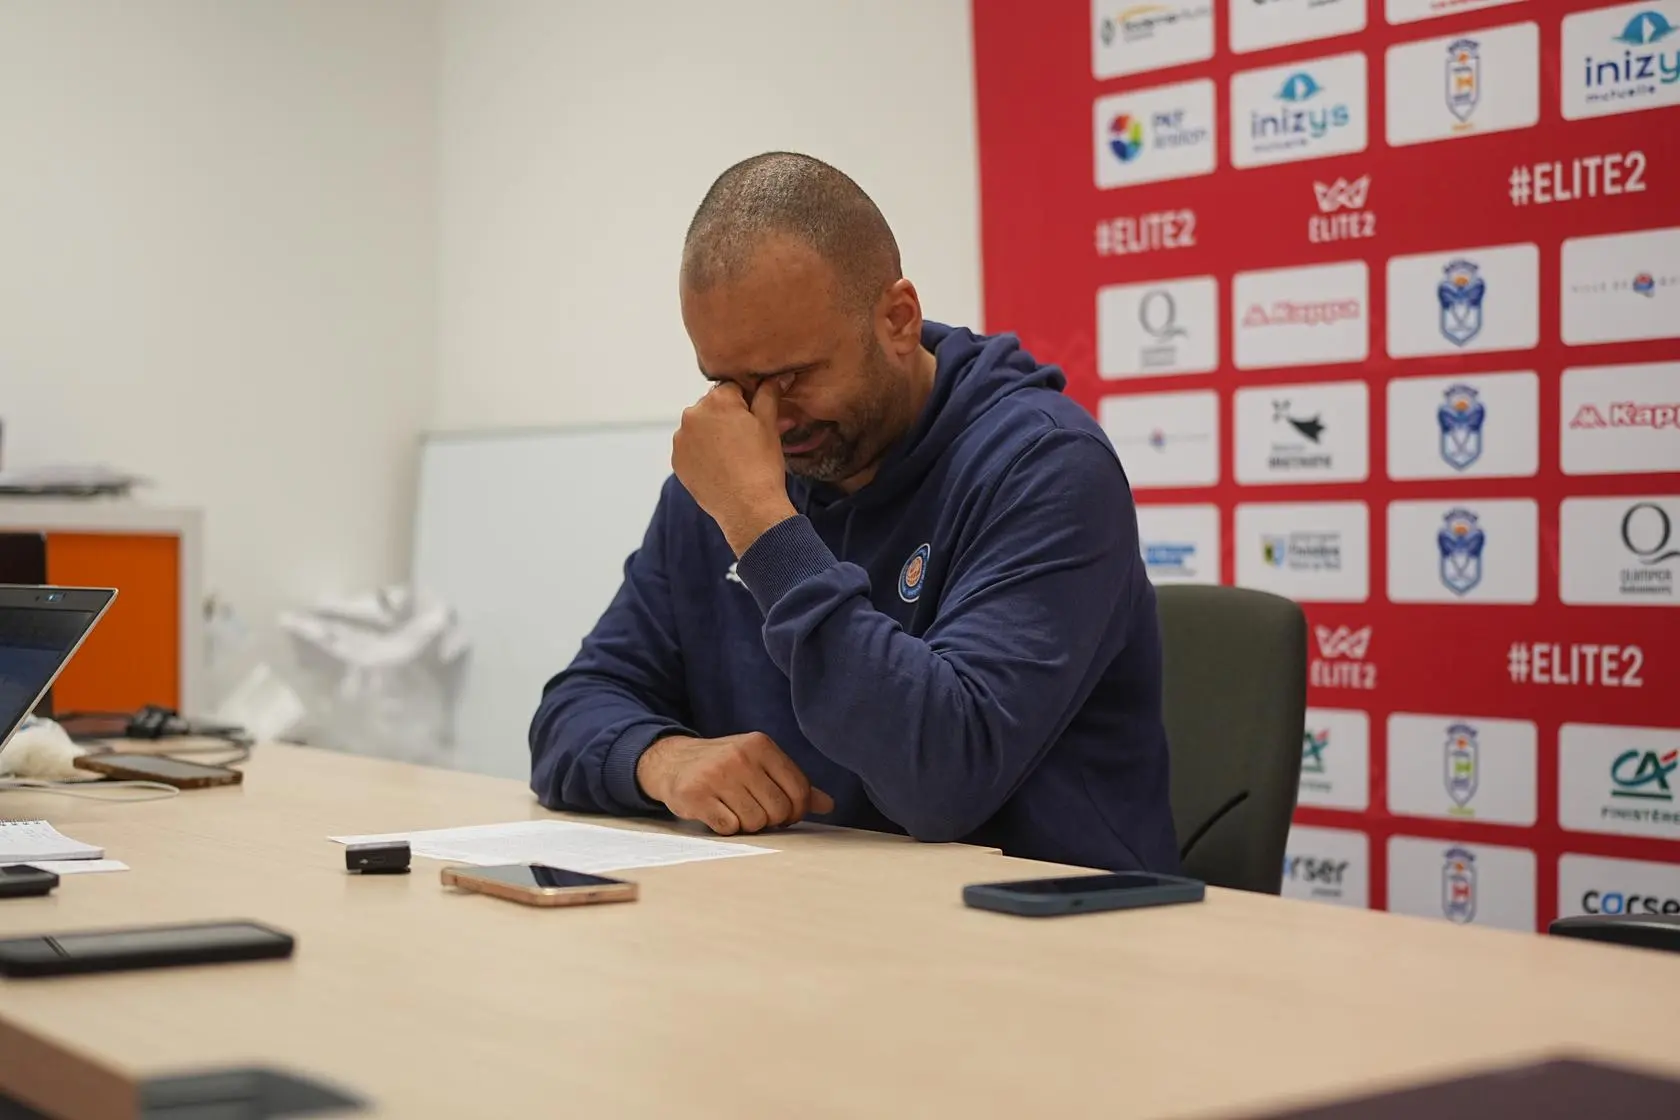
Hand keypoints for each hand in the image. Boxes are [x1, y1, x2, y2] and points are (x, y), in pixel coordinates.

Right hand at [636, 732, 834, 834]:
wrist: (672, 762)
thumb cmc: (724, 766)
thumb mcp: (759, 764)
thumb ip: (792, 783)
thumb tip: (827, 805)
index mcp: (760, 745)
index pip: (799, 790)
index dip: (796, 811)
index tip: (784, 814)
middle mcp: (740, 756)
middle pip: (779, 810)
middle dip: (770, 819)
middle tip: (754, 811)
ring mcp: (716, 775)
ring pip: (755, 822)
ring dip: (747, 824)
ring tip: (734, 810)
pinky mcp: (695, 795)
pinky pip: (729, 828)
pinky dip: (727, 827)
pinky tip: (718, 813)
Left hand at [672, 379, 796, 554]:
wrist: (748, 507)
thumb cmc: (762, 465)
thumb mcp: (769, 425)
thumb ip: (770, 394)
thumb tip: (779, 375)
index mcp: (717, 399)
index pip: (733, 388)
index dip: (747, 403)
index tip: (756, 420)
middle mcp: (693, 414)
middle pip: (713, 406)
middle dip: (727, 417)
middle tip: (746, 440)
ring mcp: (681, 438)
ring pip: (700, 427)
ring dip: (713, 434)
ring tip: (733, 456)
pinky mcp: (677, 460)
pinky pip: (691, 448)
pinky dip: (702, 453)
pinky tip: (720, 466)